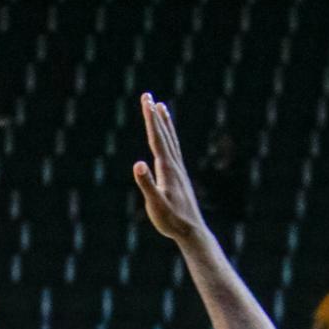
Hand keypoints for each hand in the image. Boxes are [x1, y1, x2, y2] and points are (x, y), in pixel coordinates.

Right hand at [132, 92, 205, 243]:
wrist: (191, 231)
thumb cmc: (171, 221)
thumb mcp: (155, 205)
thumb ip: (146, 185)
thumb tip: (137, 165)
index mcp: (166, 169)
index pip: (156, 139)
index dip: (150, 119)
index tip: (146, 101)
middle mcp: (174, 165)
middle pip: (163, 135)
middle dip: (155, 115)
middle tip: (148, 96)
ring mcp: (178, 170)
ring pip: (171, 141)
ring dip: (165, 123)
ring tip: (161, 107)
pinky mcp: (179, 177)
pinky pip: (174, 151)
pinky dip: (170, 139)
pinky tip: (168, 139)